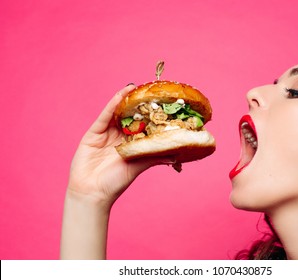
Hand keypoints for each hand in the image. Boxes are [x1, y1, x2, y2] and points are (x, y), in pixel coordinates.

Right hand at [67, 84, 172, 206]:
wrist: (92, 192)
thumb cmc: (116, 182)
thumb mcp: (139, 166)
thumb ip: (155, 157)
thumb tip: (176, 156)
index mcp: (130, 144)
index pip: (142, 125)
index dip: (150, 115)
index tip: (161, 103)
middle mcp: (119, 137)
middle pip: (129, 117)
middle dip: (138, 104)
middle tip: (148, 89)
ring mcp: (106, 134)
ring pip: (117, 113)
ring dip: (125, 100)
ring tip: (136, 87)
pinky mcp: (94, 133)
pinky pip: (105, 116)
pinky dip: (112, 104)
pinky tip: (122, 94)